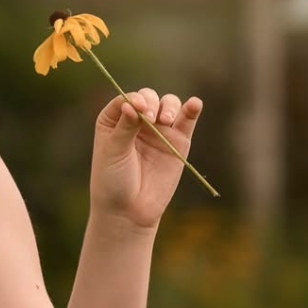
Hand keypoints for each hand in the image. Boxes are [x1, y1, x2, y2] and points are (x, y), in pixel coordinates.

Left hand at [91, 87, 203, 229]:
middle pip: (149, 98)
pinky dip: (191, 109)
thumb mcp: (113, 151)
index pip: (127, 99)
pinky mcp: (178, 142)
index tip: (137, 109)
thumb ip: (124, 127)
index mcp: (115, 120)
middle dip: (150, 103)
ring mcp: (159, 130)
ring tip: (164, 121)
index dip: (133, 99)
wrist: (129, 210)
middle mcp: (137, 121)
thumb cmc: (113, 180)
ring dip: (169, 106)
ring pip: (168, 104)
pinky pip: (187, 120)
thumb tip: (132, 103)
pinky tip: (194, 104)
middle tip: (148, 119)